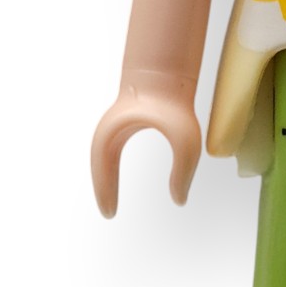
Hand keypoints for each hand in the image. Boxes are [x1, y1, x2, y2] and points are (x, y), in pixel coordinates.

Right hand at [90, 77, 200, 213]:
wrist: (168, 72)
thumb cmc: (174, 104)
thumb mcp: (185, 143)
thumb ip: (183, 172)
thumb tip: (180, 200)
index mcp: (116, 135)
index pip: (103, 169)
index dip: (105, 192)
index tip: (110, 214)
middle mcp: (111, 131)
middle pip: (100, 165)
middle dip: (103, 188)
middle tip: (109, 213)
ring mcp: (116, 124)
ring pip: (103, 158)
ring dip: (105, 178)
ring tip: (111, 200)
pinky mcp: (125, 121)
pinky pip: (113, 150)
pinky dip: (111, 167)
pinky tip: (117, 178)